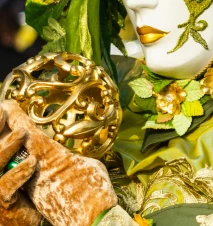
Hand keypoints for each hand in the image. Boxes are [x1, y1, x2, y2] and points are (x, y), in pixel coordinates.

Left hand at [2, 100, 117, 225]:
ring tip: (5, 136)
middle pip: (16, 147)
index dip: (17, 119)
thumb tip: (68, 158)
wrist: (91, 219)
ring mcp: (35, 184)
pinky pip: (22, 177)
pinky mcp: (36, 197)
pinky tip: (16, 162)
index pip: (30, 134)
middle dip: (7, 131)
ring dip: (10, 149)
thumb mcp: (90, 166)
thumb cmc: (96, 191)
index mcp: (53, 158)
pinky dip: (18, 167)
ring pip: (16, 162)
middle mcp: (39, 170)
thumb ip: (73, 159)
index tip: (8, 105)